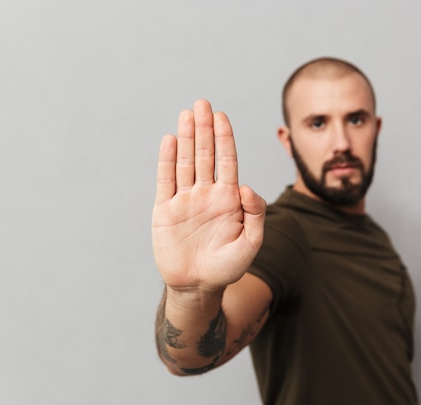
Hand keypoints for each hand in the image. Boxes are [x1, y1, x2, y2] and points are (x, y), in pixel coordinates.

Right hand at [152, 99, 265, 292]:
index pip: (227, 161)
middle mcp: (206, 193)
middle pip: (205, 154)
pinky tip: (170, 141)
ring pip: (185, 162)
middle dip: (205, 129)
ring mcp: (185, 200)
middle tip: (203, 103)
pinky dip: (167, 161)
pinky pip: (166, 181)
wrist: (198, 286)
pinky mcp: (165, 210)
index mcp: (228, 198)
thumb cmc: (228, 267)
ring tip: (187, 114)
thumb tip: (247, 187)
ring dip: (186, 138)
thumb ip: (255, 214)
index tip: (222, 116)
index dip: (225, 138)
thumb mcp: (251, 243)